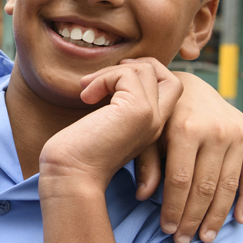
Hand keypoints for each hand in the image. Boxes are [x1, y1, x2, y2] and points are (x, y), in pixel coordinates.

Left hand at [40, 58, 182, 191]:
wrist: (71, 176)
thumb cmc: (77, 154)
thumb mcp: (105, 124)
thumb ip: (116, 106)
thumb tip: (107, 76)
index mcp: (152, 128)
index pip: (169, 92)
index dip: (145, 76)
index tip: (111, 80)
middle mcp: (158, 124)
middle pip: (171, 78)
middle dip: (140, 65)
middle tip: (104, 76)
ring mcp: (151, 117)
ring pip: (146, 70)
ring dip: (111, 72)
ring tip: (87, 89)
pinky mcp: (138, 110)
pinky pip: (127, 74)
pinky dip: (103, 78)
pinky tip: (86, 97)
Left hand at [155, 72, 242, 242]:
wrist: (189, 85)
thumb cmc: (161, 116)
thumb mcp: (147, 134)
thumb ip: (146, 163)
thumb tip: (145, 197)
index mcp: (186, 129)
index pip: (180, 181)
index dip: (174, 209)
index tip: (167, 230)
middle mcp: (216, 130)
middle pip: (205, 188)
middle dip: (193, 219)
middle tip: (183, 241)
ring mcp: (238, 132)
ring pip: (228, 186)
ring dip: (217, 216)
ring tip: (205, 237)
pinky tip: (238, 220)